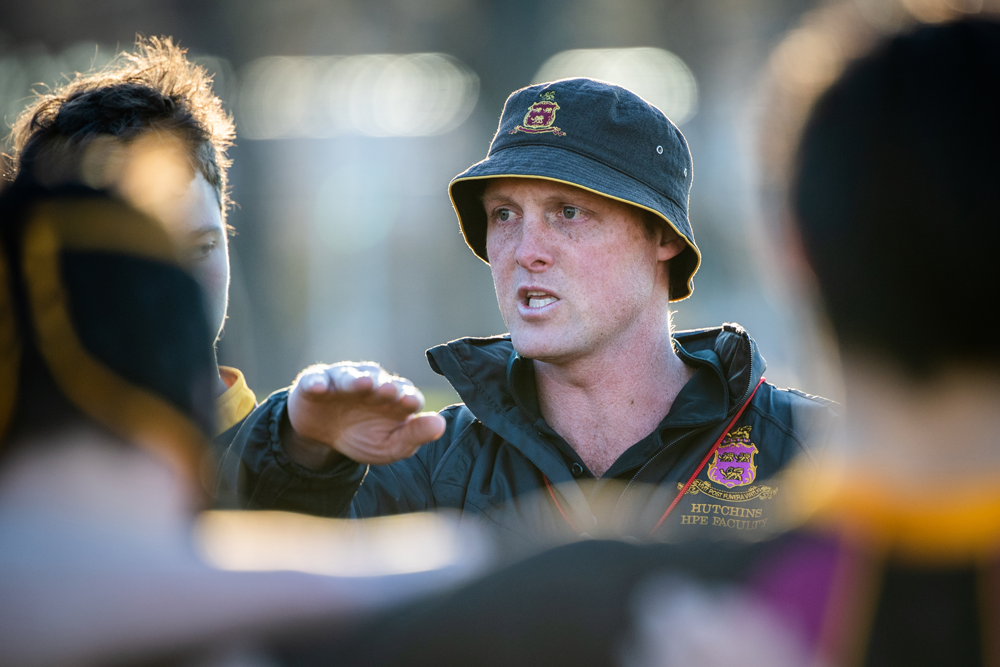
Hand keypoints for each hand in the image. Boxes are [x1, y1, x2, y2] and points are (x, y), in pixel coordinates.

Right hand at [284, 363, 446, 468]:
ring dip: (356, 380)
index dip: (408, 399)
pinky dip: (317, 382)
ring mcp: (343, 381)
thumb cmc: (364, 436)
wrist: (323, 436)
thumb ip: (414, 436)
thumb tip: (441, 425)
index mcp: (394, 398)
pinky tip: (319, 388)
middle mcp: (371, 384)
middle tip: (388, 391)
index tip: (410, 403)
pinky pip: (316, 379)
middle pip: (380, 382)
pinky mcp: (315, 382)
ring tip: (362, 384)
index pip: (406, 395)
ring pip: (350, 376)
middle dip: (384, 387)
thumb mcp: (390, 445)